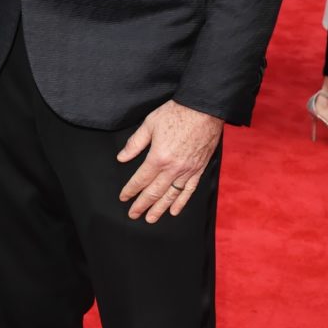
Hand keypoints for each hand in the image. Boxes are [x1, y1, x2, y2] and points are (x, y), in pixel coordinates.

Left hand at [117, 100, 222, 221]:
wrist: (204, 109)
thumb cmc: (177, 113)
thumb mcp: (150, 124)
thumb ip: (135, 143)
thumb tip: (122, 157)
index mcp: (158, 157)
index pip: (140, 179)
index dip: (130, 190)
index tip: (124, 197)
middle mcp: (173, 168)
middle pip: (154, 192)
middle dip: (142, 205)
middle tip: (133, 214)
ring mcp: (187, 170)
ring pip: (171, 195)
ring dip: (159, 209)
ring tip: (150, 219)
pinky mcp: (198, 169)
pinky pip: (189, 190)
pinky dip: (181, 202)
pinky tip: (174, 211)